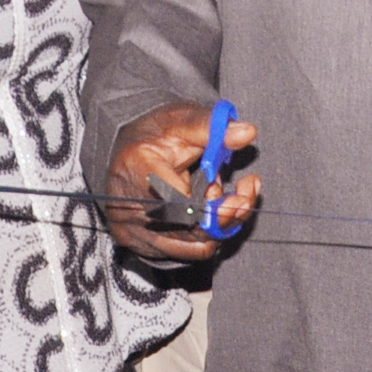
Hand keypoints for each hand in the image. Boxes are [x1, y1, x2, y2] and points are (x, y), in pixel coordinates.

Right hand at [105, 101, 259, 262]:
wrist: (124, 154)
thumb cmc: (152, 136)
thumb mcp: (180, 120)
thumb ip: (214, 128)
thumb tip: (247, 133)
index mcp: (138, 168)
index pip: (182, 200)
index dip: (217, 200)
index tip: (244, 186)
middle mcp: (128, 205)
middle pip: (191, 227)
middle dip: (229, 210)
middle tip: (246, 191)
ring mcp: (132, 229)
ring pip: (194, 244)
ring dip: (223, 223)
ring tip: (228, 197)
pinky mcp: (140, 244)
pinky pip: (188, 251)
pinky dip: (209, 234)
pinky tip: (214, 212)